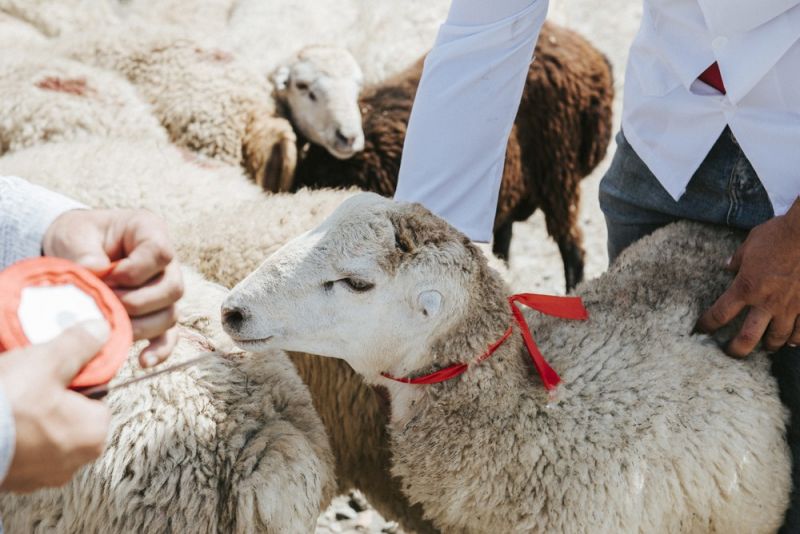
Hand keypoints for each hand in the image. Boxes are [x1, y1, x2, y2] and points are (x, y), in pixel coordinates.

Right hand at [0, 321, 111, 492]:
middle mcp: (75, 461)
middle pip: (72, 415)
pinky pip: (21, 449)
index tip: (55, 369)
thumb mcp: (46, 362)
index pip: (98, 396)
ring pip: (44, 433)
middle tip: (28, 381)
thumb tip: (100, 331)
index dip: (76, 378)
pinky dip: (12, 435)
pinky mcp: (14, 480)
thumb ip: (79, 345)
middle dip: (52, 398)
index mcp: (94, 433)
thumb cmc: (4, 407)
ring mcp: (42, 476)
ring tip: (9, 397)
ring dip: (30, 417)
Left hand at [42, 209, 183, 366]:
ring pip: (170, 314)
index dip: (136, 270)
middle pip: (172, 288)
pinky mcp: (155, 314)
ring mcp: (163, 290)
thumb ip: (85, 252)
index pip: (161, 252)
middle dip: (137, 302)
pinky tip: (142, 362)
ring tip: (111, 326)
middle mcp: (165, 264)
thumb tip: (96, 273)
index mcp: (149, 232)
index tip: (108, 276)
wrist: (74, 249)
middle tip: (106, 303)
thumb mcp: (74, 235)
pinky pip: (169, 336)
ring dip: (141, 326)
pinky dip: (159, 350)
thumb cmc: (78, 237)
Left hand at [696, 203, 799, 356]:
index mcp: (746, 287)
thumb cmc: (778, 234)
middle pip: (747, 338)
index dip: (707, 325)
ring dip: (769, 346)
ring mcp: (790, 307)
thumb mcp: (750, 244)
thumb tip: (728, 266)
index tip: (701, 330)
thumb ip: (737, 259)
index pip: (720, 314)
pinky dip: (796, 339)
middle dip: (736, 350)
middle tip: (731, 353)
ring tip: (765, 348)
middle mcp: (766, 302)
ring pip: (777, 338)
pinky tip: (792, 341)